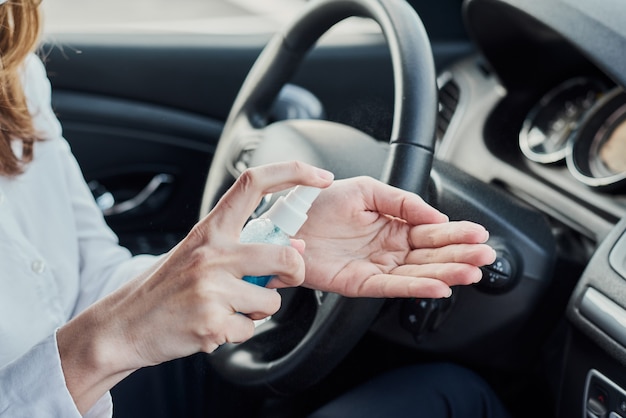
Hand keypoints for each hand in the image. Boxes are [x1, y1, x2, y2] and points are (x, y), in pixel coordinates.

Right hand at [57, 161, 333, 412]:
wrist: (123, 325)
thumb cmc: (166, 289)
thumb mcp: (199, 255)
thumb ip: (244, 248)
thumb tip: (297, 246)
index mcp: (210, 229)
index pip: (254, 183)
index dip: (293, 172)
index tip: (320, 176)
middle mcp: (212, 253)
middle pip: (285, 255)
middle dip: (294, 273)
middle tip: (280, 280)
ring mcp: (211, 288)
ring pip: (271, 300)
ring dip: (257, 310)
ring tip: (228, 308)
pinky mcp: (211, 322)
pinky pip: (250, 330)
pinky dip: (238, 332)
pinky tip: (213, 326)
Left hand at [297, 176, 495, 298]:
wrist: (287, 219)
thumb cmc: (320, 202)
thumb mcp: (367, 189)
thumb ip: (402, 201)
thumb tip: (436, 215)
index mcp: (393, 225)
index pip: (432, 230)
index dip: (456, 233)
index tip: (479, 234)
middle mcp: (388, 248)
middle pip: (431, 254)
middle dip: (459, 255)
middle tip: (485, 256)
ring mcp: (376, 266)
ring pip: (418, 272)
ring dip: (446, 273)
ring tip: (471, 272)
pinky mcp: (360, 282)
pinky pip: (392, 286)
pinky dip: (416, 287)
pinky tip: (438, 286)